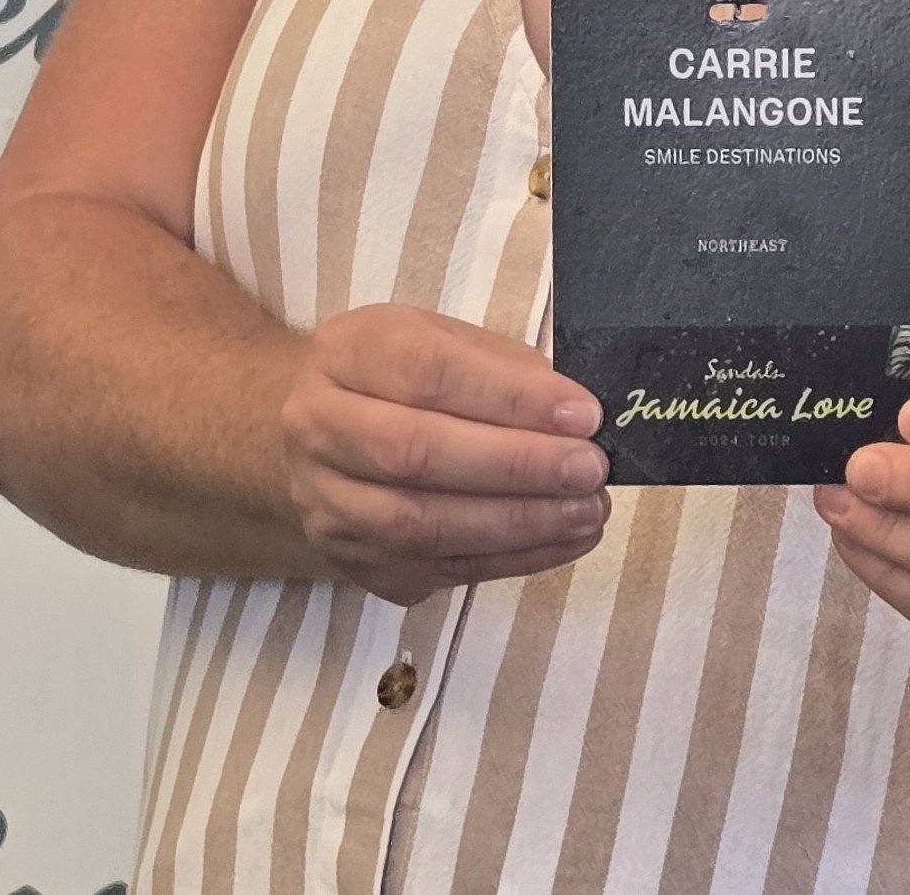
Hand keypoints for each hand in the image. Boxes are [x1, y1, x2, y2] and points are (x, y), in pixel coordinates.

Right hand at [280, 305, 609, 605]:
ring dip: (518, 524)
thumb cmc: (398, 376)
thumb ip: (501, 368)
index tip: (583, 415)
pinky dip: (507, 560)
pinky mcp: (351, 561)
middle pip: (417, 453)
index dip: (510, 397)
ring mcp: (326, 504)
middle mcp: (319, 428)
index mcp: (345, 352)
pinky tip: (560, 542)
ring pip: (422, 525)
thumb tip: (573, 414)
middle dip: (517, 466)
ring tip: (586, 513)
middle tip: (590, 471)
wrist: (320, 434)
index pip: (428, 372)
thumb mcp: (442, 339)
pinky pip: (434, 570)